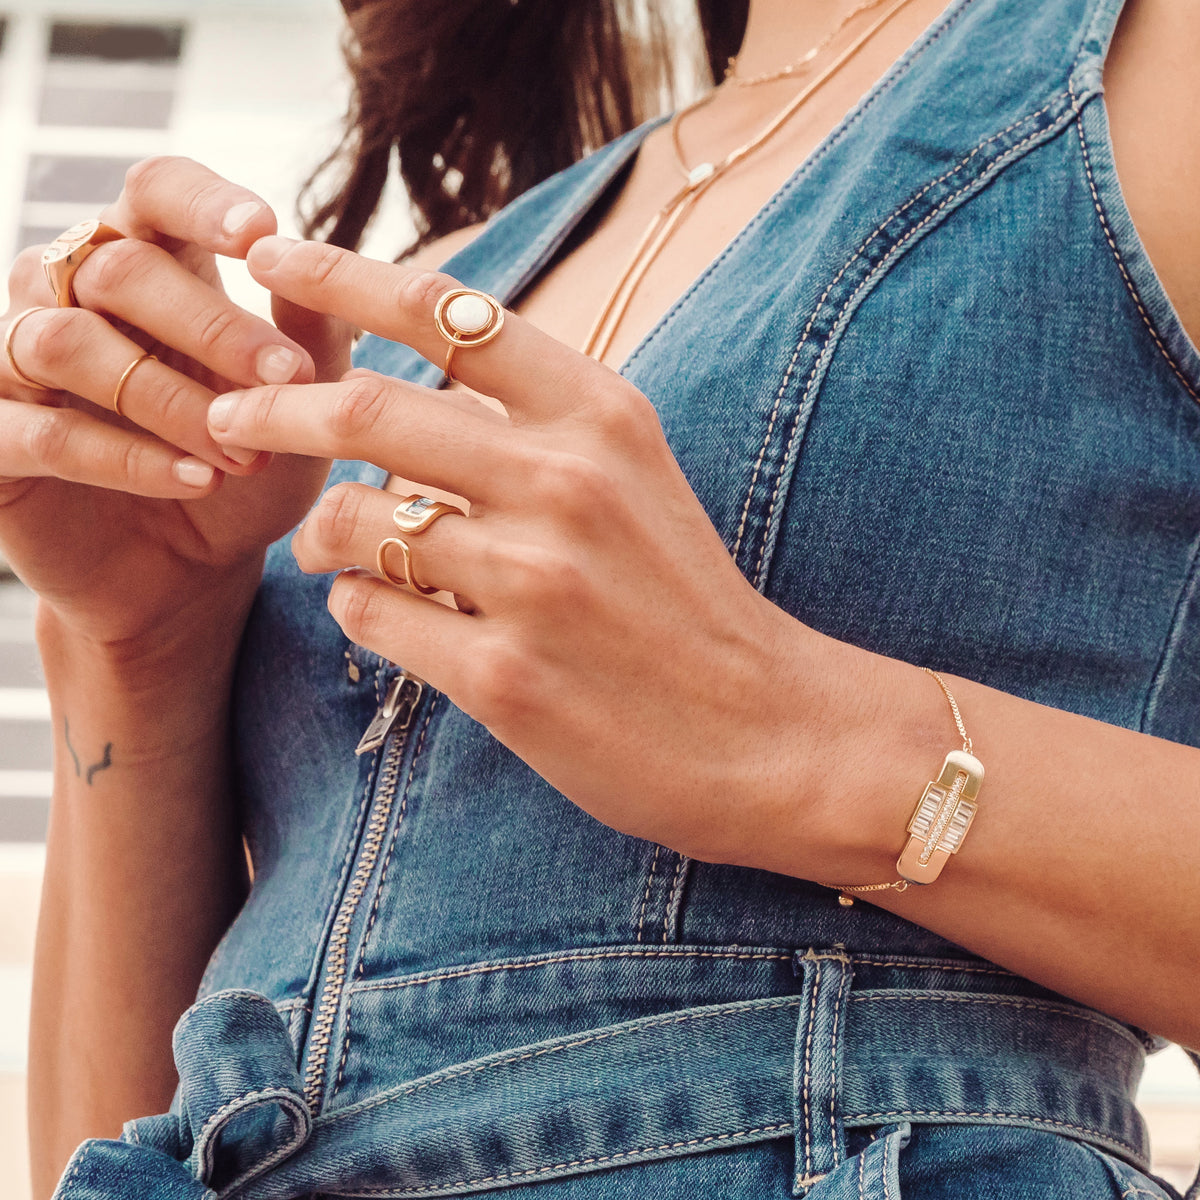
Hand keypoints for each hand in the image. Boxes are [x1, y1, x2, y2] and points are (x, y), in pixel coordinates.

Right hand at [0, 159, 347, 644]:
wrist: (195, 573)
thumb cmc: (249, 471)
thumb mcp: (299, 408)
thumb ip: (311, 338)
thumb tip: (312, 265)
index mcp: (149, 266)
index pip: (154, 190)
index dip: (201, 202)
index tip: (261, 234)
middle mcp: (69, 297)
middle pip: (114, 266)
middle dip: (211, 325)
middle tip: (287, 379)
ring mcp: (18, 364)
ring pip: (67, 341)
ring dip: (166, 397)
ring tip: (244, 454)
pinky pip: (44, 431)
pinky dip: (126, 457)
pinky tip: (197, 480)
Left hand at [204, 236, 818, 863]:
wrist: (764, 728)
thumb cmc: (686, 598)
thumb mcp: (636, 474)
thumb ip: (536, 416)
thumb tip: (406, 376)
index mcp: (602, 414)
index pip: (446, 309)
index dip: (339, 274)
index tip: (269, 258)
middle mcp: (565, 482)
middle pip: (364, 409)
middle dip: (271, 409)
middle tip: (228, 420)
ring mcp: (533, 581)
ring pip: (349, 523)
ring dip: (319, 533)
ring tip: (334, 549)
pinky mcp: (503, 676)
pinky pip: (369, 617)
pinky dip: (355, 608)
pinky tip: (387, 615)